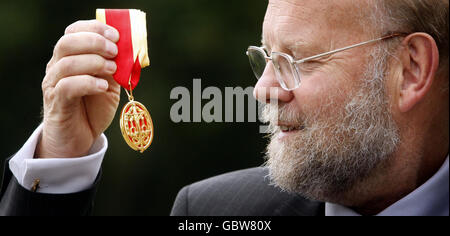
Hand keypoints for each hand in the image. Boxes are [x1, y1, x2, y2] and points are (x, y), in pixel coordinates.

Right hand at [36, 20, 120, 157]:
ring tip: (112, 70)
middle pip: (67, 43)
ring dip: (94, 62)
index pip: (73, 31)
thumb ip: (115, 67)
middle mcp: (57, 67)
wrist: (79, 139)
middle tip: (114, 52)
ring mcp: (54, 84)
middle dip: (95, 42)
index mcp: (69, 57)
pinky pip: (67, 86)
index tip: (116, 35)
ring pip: (66, 64)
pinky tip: (103, 87)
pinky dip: (88, 83)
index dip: (95, 28)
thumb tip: (129, 51)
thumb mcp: (109, 83)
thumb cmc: (93, 109)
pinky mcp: (57, 103)